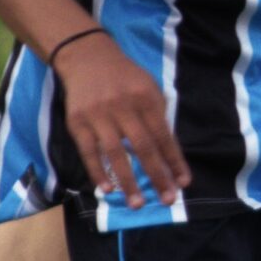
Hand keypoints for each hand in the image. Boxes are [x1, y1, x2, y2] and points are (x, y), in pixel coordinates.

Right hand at [55, 31, 189, 210]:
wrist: (87, 56)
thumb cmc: (124, 77)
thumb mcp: (149, 87)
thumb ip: (158, 116)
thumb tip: (170, 155)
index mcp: (146, 98)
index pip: (164, 135)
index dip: (174, 161)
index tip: (182, 183)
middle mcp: (123, 106)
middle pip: (143, 147)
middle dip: (156, 176)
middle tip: (167, 200)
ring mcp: (98, 115)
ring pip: (115, 153)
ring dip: (127, 181)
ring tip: (137, 203)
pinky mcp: (77, 122)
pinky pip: (89, 152)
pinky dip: (98, 172)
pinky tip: (108, 189)